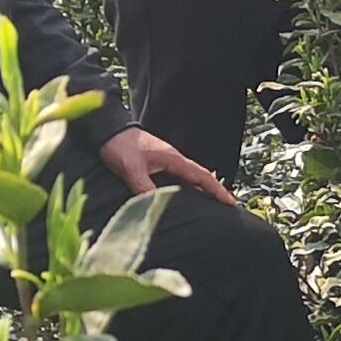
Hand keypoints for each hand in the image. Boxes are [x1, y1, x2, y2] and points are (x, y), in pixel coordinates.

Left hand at [101, 127, 234, 205]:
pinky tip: (185, 198)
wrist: (108, 130)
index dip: (217, 190)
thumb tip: (155, 206)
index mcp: (173, 159)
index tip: (232, 203)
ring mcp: (165, 162)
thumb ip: (143, 186)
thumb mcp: (131, 168)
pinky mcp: (156, 165)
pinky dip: (187, 189)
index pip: (202, 176)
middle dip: (215, 192)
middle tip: (228, 209)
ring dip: (201, 191)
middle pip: (200, 178)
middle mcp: (173, 160)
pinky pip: (178, 179)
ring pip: (189, 179)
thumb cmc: (120, 146)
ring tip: (211, 207)